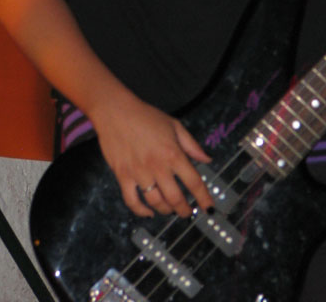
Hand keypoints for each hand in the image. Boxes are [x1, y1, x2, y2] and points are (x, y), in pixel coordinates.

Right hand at [91, 94, 213, 218]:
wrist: (116, 112)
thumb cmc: (146, 116)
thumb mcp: (174, 125)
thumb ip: (192, 145)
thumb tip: (207, 159)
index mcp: (173, 153)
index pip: (193, 181)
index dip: (203, 198)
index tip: (209, 209)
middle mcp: (158, 166)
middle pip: (175, 198)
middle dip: (184, 210)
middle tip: (187, 213)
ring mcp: (139, 173)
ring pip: (155, 202)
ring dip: (166, 210)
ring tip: (170, 210)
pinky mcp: (123, 176)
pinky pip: (132, 201)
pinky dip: (141, 211)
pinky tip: (149, 212)